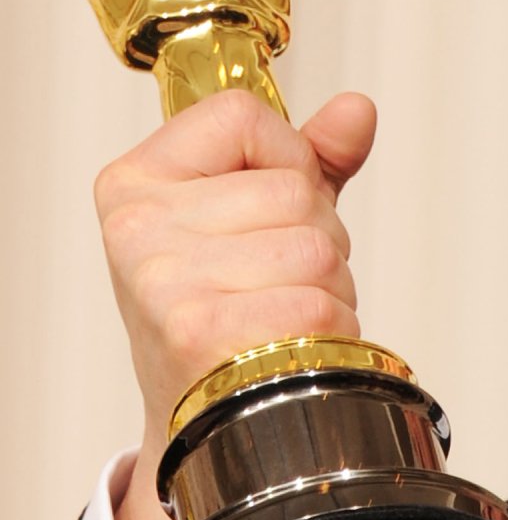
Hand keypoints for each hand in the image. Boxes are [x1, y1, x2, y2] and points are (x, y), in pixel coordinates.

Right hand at [93, 89, 377, 519]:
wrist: (205, 410)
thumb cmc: (228, 302)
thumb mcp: (258, 215)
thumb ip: (310, 158)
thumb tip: (358, 110)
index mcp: (136, 180)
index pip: (245, 117)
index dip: (287, 159)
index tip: (263, 206)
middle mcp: (137, 226)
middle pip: (295, 191)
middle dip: (318, 236)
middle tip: (274, 279)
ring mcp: (162, 281)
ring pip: (317, 248)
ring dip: (327, 286)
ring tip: (279, 313)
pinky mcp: (199, 332)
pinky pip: (317, 306)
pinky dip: (326, 329)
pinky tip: (284, 346)